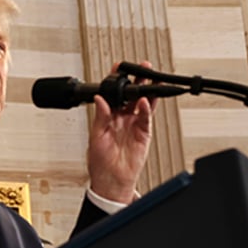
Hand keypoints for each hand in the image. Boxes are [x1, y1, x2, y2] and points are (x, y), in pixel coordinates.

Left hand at [87, 61, 155, 203]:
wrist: (111, 180)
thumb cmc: (100, 162)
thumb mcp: (96, 137)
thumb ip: (100, 117)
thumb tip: (99, 99)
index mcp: (108, 117)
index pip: (114, 94)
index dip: (117, 81)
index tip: (119, 67)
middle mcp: (122, 118)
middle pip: (131, 95)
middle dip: (137, 80)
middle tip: (142, 68)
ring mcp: (134, 124)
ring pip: (143, 103)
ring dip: (147, 90)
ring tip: (151, 78)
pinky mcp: (143, 133)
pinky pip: (146, 118)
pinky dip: (147, 109)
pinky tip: (145, 101)